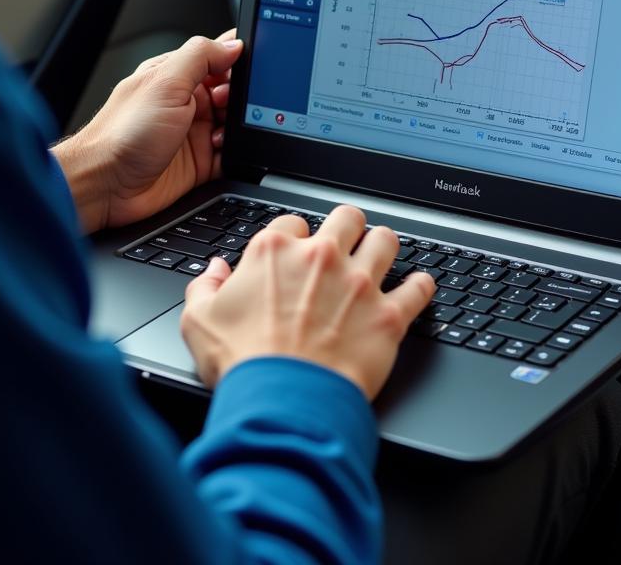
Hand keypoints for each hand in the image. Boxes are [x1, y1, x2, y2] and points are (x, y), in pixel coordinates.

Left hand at [52, 33, 242, 233]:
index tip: (246, 69)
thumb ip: (200, 57)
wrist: (104, 185)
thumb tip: (233, 45)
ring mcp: (194, 133)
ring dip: (238, 126)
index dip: (236, 61)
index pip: (217, 57)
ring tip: (220, 131)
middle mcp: (186, 103)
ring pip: (236, 123)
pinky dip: (237, 153)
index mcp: (176, 76)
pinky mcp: (201, 164)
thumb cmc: (122, 134)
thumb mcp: (164, 82)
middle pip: (233, 91)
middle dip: (240, 97)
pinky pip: (232, 155)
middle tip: (227, 104)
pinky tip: (221, 150)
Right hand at [180, 205, 435, 399]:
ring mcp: (359, 284)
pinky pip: (418, 288)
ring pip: (386, 240)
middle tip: (346, 244)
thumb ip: (205, 286)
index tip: (296, 254)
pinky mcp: (388, 315)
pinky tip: (418, 286)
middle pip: (347, 217)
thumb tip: (215, 271)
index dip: (295, 238)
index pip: (292, 222)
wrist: (283, 402)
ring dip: (384, 247)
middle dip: (347, 228)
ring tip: (381, 256)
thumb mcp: (199, 321)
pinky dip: (421, 286)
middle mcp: (321, 258)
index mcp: (275, 252)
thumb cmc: (243, 364)